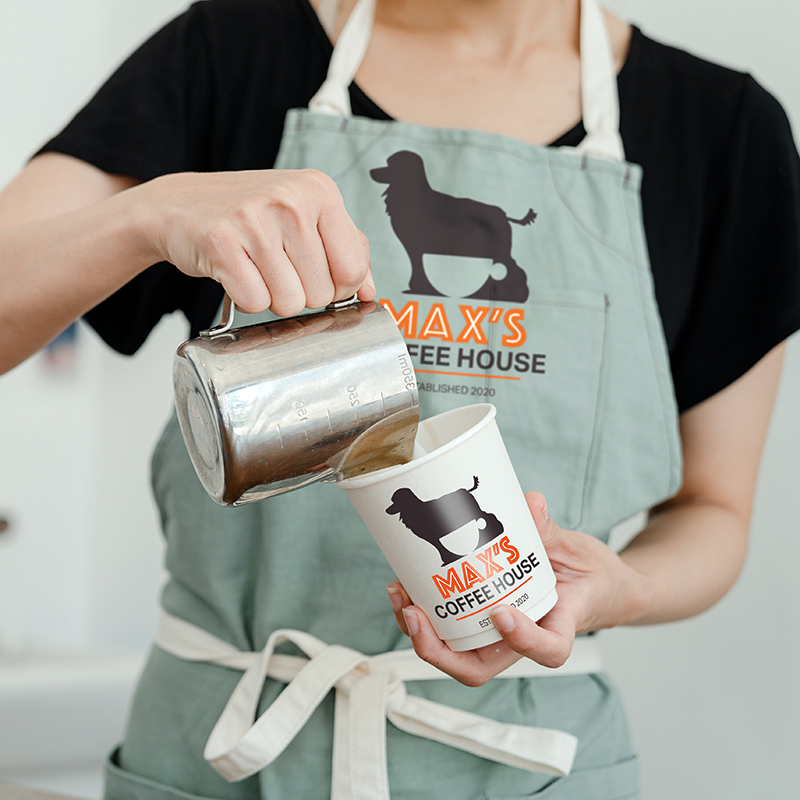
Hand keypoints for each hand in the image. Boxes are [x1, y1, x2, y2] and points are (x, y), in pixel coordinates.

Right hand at [139, 168, 372, 316]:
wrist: (179, 205)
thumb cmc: (250, 216)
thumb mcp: (305, 217)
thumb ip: (346, 250)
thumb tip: (372, 292)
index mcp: (320, 190)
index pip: (354, 269)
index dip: (338, 287)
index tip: (316, 276)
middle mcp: (291, 199)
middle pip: (322, 292)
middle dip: (301, 293)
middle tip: (276, 268)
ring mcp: (255, 218)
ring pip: (291, 302)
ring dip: (273, 298)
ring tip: (257, 269)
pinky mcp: (222, 241)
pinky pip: (255, 302)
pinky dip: (246, 299)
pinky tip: (237, 274)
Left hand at [386, 491, 648, 686]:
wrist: (597, 588)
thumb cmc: (592, 578)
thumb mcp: (579, 551)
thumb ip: (551, 531)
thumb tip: (531, 503)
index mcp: (559, 625)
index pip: (548, 650)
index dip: (523, 640)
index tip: (503, 614)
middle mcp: (523, 638)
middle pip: (479, 667)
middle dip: (440, 651)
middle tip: (415, 616)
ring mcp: (499, 633)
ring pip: (456, 651)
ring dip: (421, 631)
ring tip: (400, 595)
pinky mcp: (483, 617)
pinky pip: (451, 625)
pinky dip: (425, 610)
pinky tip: (406, 584)